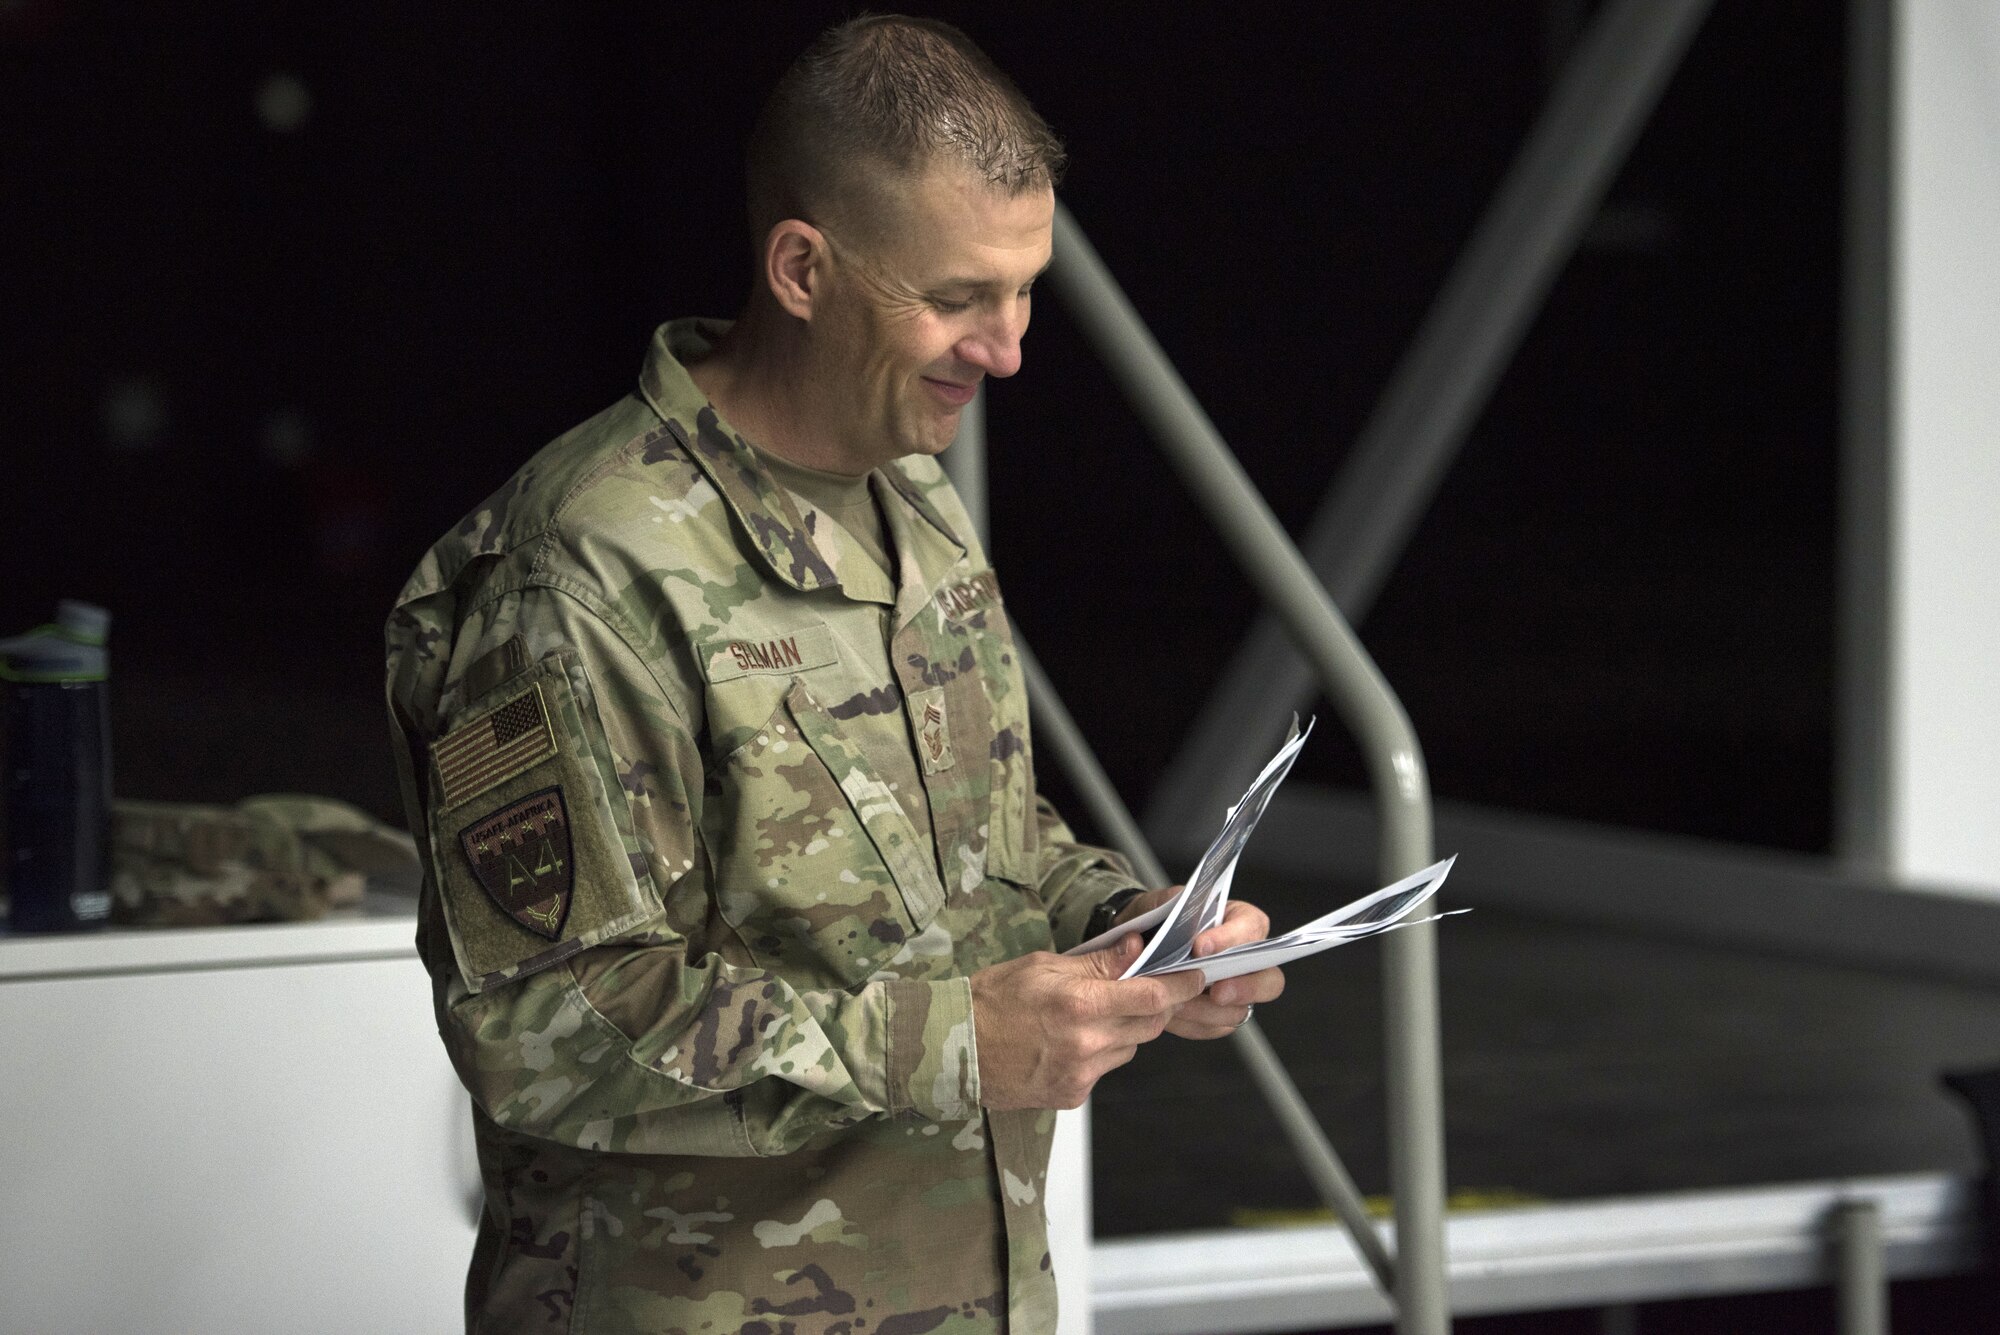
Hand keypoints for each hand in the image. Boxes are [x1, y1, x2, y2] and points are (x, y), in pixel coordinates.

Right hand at [970, 933, 1208, 1108]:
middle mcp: (1085, 1044)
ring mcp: (1080, 1075)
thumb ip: (1097, 963)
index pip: (1152, 997)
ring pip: (1130, 1048)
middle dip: (1155, 1005)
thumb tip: (1136, 949)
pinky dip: (1100, 1051)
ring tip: (1091, 1013)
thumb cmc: (991, 1000)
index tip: (1194, 977)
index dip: (1181, 986)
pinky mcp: (1072, 1095)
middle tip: (1145, 988)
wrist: (952, 1049)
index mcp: (1079, 1005)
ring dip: (1125, 1029)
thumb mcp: (1044, 967)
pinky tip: (1071, 1040)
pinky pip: (1104, 1068)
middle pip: (1149, 1025)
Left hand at [1113, 888, 1286, 1039]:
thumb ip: (1170, 901)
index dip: (1232, 939)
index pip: (1252, 927)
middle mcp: (1244, 959)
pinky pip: (1214, 1027)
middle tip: (1216, 991)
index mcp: (1238, 921)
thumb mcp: (1160, 901)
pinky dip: (1192, 1024)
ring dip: (1208, 1010)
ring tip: (1178, 1003)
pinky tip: (1171, 1014)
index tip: (1201, 947)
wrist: (1136, 947)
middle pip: (1270, 979)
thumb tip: (1178, 913)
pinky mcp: (1215, 1015)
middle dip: (1245, 988)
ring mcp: (1234, 991)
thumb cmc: (1156, 921)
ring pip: (1240, 1011)